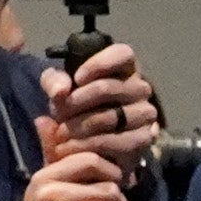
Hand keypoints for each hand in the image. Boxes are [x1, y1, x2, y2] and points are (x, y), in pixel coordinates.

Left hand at [36, 43, 161, 180]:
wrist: (90, 142)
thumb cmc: (76, 106)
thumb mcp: (60, 89)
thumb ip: (54, 82)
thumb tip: (61, 91)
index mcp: (123, 68)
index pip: (123, 54)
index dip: (99, 63)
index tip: (77, 78)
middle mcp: (140, 88)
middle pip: (110, 87)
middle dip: (77, 101)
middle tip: (57, 113)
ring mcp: (146, 113)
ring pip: (114, 116)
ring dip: (82, 125)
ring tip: (62, 133)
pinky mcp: (145, 138)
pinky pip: (120, 141)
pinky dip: (92, 145)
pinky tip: (74, 147)